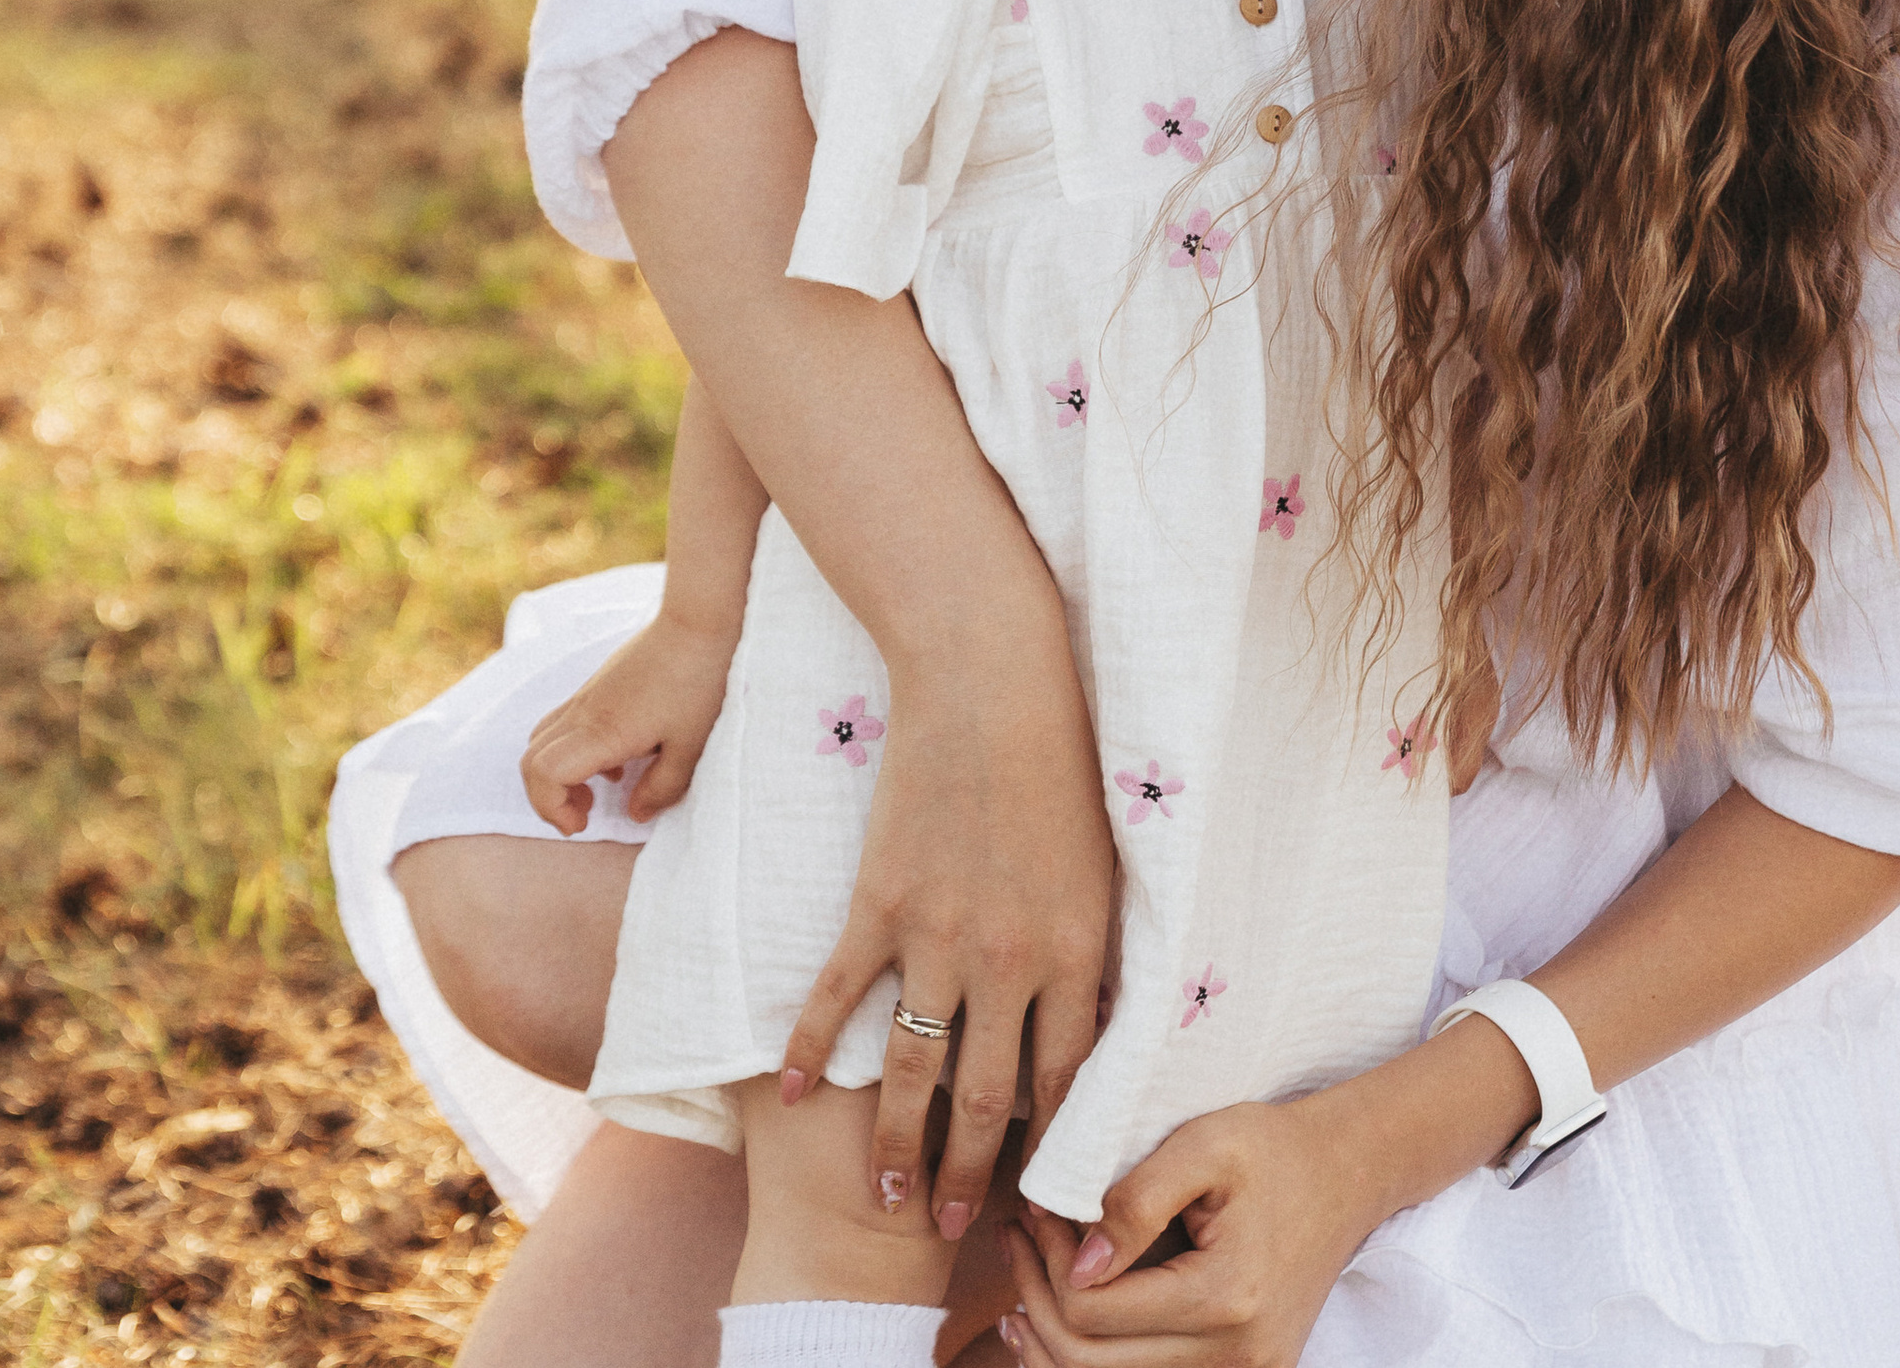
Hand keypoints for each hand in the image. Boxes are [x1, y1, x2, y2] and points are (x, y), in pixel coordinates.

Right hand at [519, 611, 737, 834]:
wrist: (701, 620)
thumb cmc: (700, 682)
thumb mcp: (691, 746)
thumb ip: (661, 787)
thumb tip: (635, 813)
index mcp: (602, 731)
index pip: (543, 774)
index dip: (551, 809)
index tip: (584, 825)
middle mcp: (584, 711)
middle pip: (530, 760)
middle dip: (546, 798)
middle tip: (585, 815)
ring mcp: (588, 694)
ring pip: (543, 738)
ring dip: (557, 773)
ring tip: (596, 790)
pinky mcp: (600, 683)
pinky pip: (565, 721)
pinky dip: (574, 749)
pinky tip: (618, 756)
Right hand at [778, 620, 1114, 1251]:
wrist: (989, 676)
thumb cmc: (1062, 753)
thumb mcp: (1101, 862)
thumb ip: (1093, 945)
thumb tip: (1095, 1016)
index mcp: (1077, 952)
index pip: (1065, 1084)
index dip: (1052, 1151)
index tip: (1040, 1197)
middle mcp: (1009, 961)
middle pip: (989, 1099)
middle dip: (972, 1174)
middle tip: (953, 1224)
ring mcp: (937, 935)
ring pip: (913, 1069)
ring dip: (897, 1141)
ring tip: (887, 1194)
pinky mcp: (879, 901)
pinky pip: (839, 995)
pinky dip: (812, 1049)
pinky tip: (798, 1094)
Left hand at [998, 1100, 1377, 1367]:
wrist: (1347, 1173)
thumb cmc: (1274, 1149)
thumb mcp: (1205, 1144)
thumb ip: (1136, 1200)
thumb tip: (1076, 1263)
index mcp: (1227, 1298)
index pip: (1095, 1312)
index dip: (1045, 1262)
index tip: (1033, 1209)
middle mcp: (1237, 1356)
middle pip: (1093, 1364)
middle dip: (1037, 1302)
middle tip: (1019, 1239)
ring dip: (1057, 1340)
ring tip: (1023, 1287)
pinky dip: (1098, 1356)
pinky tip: (1066, 1322)